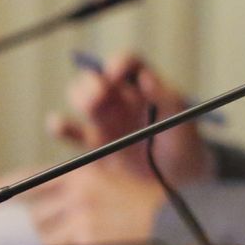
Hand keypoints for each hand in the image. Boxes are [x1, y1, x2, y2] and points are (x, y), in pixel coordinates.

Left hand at [21, 164, 165, 244]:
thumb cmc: (147, 200)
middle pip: (37, 214)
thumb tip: (47, 202)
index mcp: (82, 171)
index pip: (30, 179)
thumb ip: (79, 185)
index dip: (2, 186)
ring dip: (56, 239)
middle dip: (44, 223)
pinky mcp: (86, 237)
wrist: (170, 218)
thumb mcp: (112, 177)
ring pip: (46, 234)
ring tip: (80, 237)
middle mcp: (77, 190)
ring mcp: (80, 214)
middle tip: (62, 228)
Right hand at [46, 51, 214, 183]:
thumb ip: (167, 97)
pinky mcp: (94, 145)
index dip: (119, 63)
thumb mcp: (183, 121)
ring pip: (82, 98)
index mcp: (145, 86)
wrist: (181, 181)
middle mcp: (122, 99)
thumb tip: (147, 77)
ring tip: (90, 106)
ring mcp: (106, 120)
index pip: (128, 64)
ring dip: (79, 96)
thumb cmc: (186, 143)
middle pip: (98, 79)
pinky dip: (60, 126)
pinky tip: (58, 124)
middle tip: (99, 94)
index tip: (115, 72)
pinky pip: (71, 132)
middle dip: (94, 82)